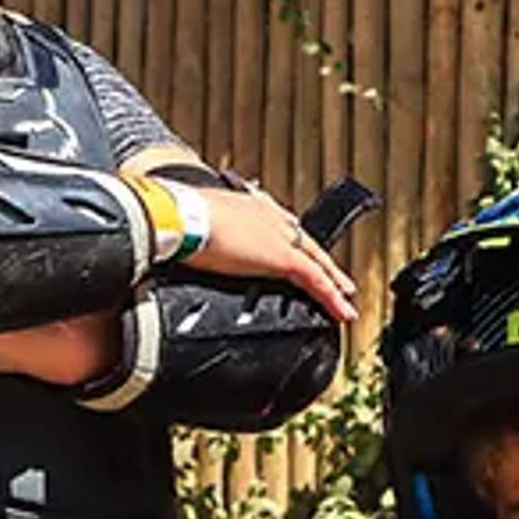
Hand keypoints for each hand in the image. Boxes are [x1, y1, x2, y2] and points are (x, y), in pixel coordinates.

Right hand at [172, 180, 359, 323]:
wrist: (178, 216)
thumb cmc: (172, 218)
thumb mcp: (190, 227)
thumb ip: (196, 239)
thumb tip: (180, 248)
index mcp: (246, 205)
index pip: (278, 223)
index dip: (290, 240)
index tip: (296, 248)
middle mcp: (268, 216)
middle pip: (304, 242)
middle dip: (320, 261)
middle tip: (337, 278)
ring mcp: (277, 236)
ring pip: (316, 263)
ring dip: (333, 282)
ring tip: (345, 300)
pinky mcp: (282, 258)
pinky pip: (316, 281)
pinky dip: (332, 298)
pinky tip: (342, 312)